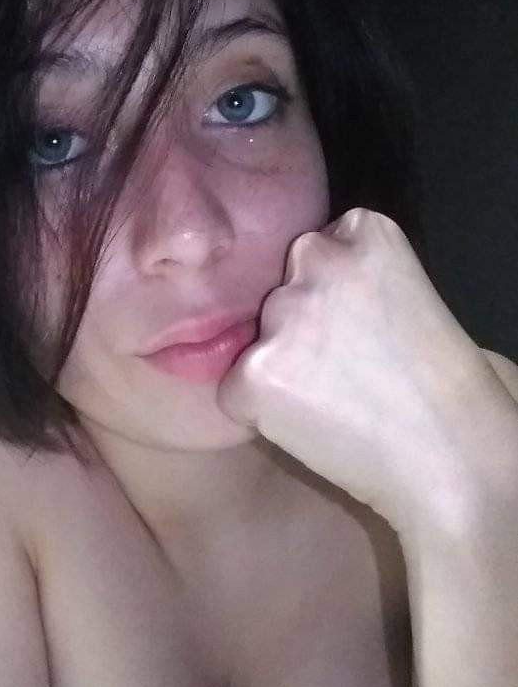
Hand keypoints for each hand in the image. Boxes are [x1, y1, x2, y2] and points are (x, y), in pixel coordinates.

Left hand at [216, 208, 499, 537]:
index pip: (319, 247)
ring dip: (278, 367)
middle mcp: (318, 258)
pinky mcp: (254, 370)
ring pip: (257, 338)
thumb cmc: (439, 388)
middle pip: (281, 287)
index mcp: (365, 231)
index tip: (363, 329)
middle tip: (344, 370)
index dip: (333, 295)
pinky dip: (260, 412)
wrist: (451, 456)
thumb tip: (295, 298)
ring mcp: (283, 313)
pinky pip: (235, 389)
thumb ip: (350, 282)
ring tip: (335, 401)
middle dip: (299, 325)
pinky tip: (313, 424)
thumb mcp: (406, 297)